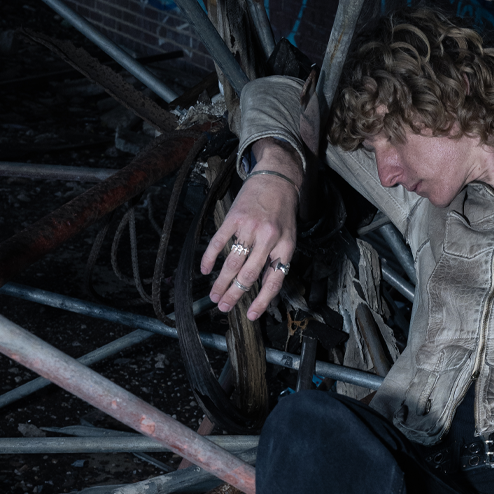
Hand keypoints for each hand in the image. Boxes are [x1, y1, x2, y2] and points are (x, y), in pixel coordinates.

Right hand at [200, 140, 300, 321]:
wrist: (277, 177)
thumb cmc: (283, 210)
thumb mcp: (289, 235)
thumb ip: (277, 258)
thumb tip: (261, 286)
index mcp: (285, 247)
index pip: (273, 280)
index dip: (262, 301)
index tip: (250, 315)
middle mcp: (268, 239)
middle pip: (249, 275)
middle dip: (234, 295)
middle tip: (222, 307)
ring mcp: (250, 228)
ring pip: (232, 262)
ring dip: (221, 282)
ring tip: (213, 295)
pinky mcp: (234, 217)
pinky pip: (219, 241)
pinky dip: (209, 257)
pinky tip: (204, 269)